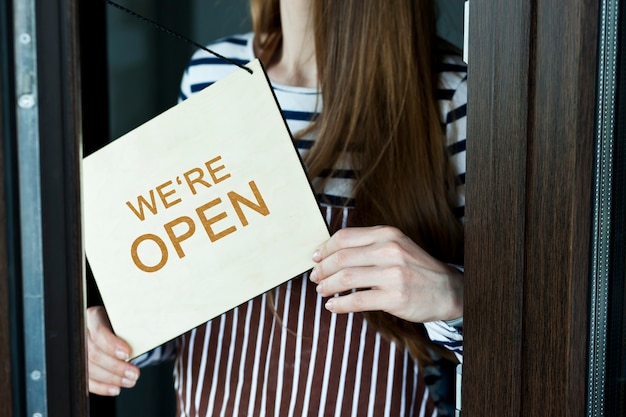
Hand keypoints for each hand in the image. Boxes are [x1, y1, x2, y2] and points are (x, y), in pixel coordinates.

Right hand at [86, 306, 139, 395]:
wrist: (118, 327)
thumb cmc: (124, 323)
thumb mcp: (128, 319)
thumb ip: (134, 325)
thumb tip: (152, 333)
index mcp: (94, 317)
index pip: (99, 333)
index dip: (112, 345)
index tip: (128, 354)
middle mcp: (84, 333)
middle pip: (93, 353)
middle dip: (116, 367)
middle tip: (134, 374)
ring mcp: (79, 349)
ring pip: (89, 369)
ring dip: (111, 379)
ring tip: (130, 381)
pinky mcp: (81, 364)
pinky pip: (87, 380)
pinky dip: (101, 387)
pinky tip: (115, 388)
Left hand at [309, 225, 462, 322]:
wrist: (448, 290)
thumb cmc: (415, 269)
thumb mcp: (396, 245)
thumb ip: (368, 245)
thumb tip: (330, 252)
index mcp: (387, 234)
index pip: (344, 237)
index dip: (324, 248)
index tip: (315, 258)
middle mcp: (390, 250)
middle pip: (341, 257)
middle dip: (322, 269)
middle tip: (315, 278)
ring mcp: (393, 274)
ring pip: (346, 278)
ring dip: (327, 286)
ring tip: (322, 291)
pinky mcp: (395, 297)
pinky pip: (357, 300)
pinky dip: (340, 304)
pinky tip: (333, 306)